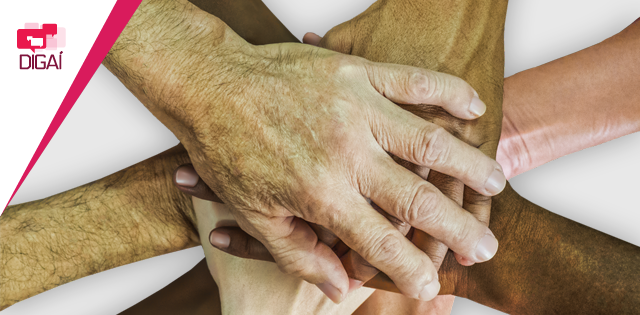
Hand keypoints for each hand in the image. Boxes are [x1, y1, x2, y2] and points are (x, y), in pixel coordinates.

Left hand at [106, 0, 503, 302]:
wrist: (208, 83)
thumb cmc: (227, 149)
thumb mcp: (255, 213)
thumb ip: (301, 254)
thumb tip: (340, 289)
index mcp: (321, 194)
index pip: (381, 245)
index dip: (411, 272)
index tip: (435, 287)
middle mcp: (346, 154)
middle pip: (418, 198)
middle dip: (458, 227)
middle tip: (489, 245)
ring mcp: (355, 110)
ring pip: (428, 140)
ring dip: (468, 164)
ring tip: (497, 181)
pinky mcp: (356, 73)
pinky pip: (414, 81)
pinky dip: (449, 93)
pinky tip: (474, 108)